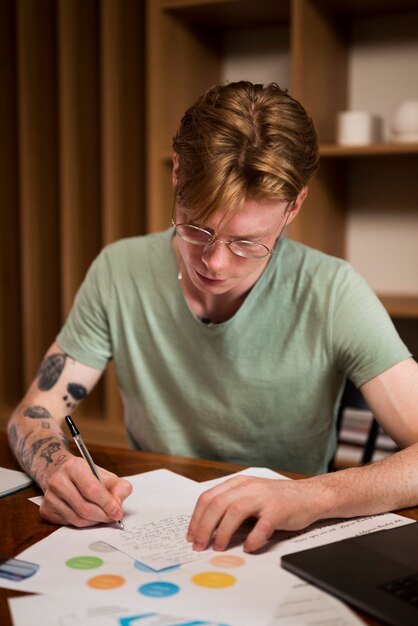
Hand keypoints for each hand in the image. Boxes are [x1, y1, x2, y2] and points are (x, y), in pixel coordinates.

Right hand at [39, 456, 132, 526]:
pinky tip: (88, 515)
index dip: (107, 503)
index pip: (92, 489)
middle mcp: (58, 481)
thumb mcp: (104, 475)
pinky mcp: (46, 510)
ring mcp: (49, 497)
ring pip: (77, 519)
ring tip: (101, 515)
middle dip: (103, 516)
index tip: (118, 512)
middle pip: (85, 508)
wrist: (60, 472)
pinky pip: (69, 524)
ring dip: (94, 521)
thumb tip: (118, 505)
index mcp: (74, 467)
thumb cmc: (85, 475)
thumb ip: (118, 486)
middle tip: (113, 517)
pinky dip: (83, 523)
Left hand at [187, 475, 318, 552]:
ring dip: (223, 532)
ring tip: (218, 547)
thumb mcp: (250, 495)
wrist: (309, 495)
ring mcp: (264, 497)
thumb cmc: (277, 499)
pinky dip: (253, 538)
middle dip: (204, 527)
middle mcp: (249, 487)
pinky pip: (262, 525)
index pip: (208, 497)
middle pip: (218, 504)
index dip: (196, 517)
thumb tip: (207, 528)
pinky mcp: (279, 510)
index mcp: (238, 483)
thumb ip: (231, 504)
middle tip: (199, 545)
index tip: (191, 535)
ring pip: (235, 512)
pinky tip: (248, 547)